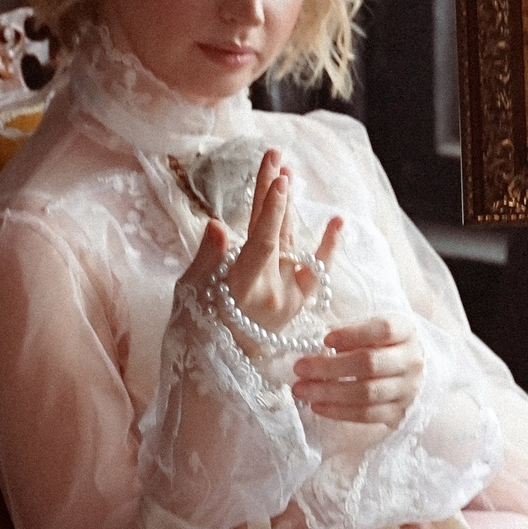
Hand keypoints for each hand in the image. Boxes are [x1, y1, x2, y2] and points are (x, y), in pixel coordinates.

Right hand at [182, 148, 341, 335]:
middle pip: (275, 233)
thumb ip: (207, 259)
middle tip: (274, 155)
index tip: (278, 178)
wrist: (218, 373)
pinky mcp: (296, 304)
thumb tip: (218, 224)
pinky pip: (314, 271)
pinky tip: (337, 221)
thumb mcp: (190, 294)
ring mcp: (287, 299)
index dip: (271, 209)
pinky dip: (326, 247)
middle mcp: (271, 293)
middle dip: (273, 192)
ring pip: (289, 243)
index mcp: (241, 290)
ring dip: (287, 207)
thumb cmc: (194, 330)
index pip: (261, 242)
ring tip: (285, 172)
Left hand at [292, 315, 424, 429]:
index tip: (325, 339)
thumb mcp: (372, 330)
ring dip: (329, 392)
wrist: (409, 373)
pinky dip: (339, 412)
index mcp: (405, 332)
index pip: (383, 330)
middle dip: (330, 367)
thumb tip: (315, 343)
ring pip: (366, 393)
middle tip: (299, 368)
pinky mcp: (397, 413)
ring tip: (301, 390)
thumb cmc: (381, 346)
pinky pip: (366, 415)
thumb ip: (348, 333)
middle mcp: (410, 361)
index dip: (353, 334)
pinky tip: (317, 406)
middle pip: (370, 364)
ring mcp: (406, 390)